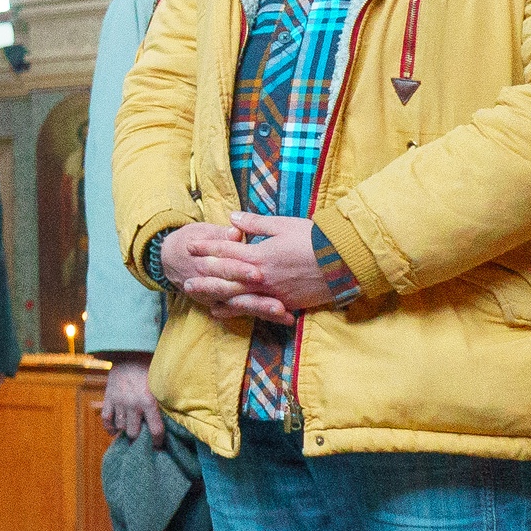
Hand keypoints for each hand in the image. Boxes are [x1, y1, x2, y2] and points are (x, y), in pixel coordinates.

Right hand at [98, 352, 164, 444]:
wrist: (129, 352)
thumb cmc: (149, 367)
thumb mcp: (161, 383)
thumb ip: (165, 400)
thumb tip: (178, 415)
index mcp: (149, 402)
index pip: (155, 431)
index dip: (157, 442)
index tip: (158, 446)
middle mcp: (133, 405)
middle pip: (134, 433)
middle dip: (139, 439)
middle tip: (143, 440)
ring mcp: (119, 402)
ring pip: (121, 427)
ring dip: (126, 431)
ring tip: (131, 432)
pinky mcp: (109, 398)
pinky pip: (106, 418)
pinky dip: (109, 427)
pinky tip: (115, 430)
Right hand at [159, 220, 282, 320]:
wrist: (170, 259)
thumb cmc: (193, 242)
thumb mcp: (203, 232)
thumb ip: (222, 234)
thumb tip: (235, 232)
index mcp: (206, 263)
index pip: (225, 268)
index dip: (240, 271)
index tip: (258, 274)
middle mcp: (210, 284)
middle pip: (235, 293)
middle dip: (256, 300)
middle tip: (278, 304)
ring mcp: (217, 298)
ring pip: (240, 306)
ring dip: (262, 311)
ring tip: (283, 314)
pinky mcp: (224, 305)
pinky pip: (244, 312)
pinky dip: (263, 316)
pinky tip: (284, 319)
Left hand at [199, 212, 332, 324]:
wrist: (344, 261)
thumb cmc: (315, 239)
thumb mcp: (283, 225)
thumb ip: (256, 224)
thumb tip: (232, 217)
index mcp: (260, 255)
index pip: (227, 250)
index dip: (207, 247)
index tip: (190, 246)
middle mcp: (262, 276)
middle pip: (226, 278)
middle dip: (204, 277)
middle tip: (185, 281)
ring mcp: (273, 293)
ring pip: (237, 297)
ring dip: (216, 297)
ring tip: (199, 299)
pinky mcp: (286, 304)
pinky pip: (256, 309)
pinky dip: (238, 311)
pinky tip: (225, 312)